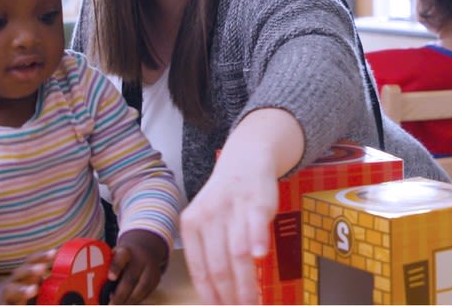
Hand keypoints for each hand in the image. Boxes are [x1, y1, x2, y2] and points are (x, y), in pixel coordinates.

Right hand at [0, 249, 53, 304]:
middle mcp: (12, 282)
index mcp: (23, 273)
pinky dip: (17, 305)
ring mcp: (5, 296)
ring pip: (10, 291)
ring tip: (33, 289)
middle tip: (42, 268)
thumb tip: (72, 266)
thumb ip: (47, 275)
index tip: (54, 252)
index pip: (31, 261)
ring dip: (21, 290)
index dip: (41, 256)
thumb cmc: (21, 290)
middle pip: (19, 273)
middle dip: (30, 270)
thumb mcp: (32, 280)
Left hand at [107, 229, 169, 303]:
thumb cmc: (123, 258)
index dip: (115, 267)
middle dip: (120, 294)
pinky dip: (137, 300)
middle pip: (131, 278)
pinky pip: (147, 292)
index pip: (121, 257)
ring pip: (142, 288)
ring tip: (119, 305)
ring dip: (129, 300)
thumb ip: (108, 268)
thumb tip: (100, 290)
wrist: (144, 249)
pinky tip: (128, 303)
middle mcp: (140, 258)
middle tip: (111, 304)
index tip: (111, 278)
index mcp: (126, 251)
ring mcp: (150, 268)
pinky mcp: (156, 278)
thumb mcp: (114, 256)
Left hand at [181, 155, 277, 303]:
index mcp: (191, 225)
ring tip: (254, 303)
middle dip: (231, 297)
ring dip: (247, 283)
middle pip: (219, 266)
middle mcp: (207, 216)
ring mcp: (232, 207)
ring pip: (238, 253)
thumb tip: (219, 294)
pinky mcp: (255, 199)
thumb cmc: (225, 200)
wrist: (245, 159)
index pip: (199, 269)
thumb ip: (211, 253)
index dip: (211, 296)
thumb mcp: (208, 221)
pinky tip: (260, 258)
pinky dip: (258, 240)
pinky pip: (256, 223)